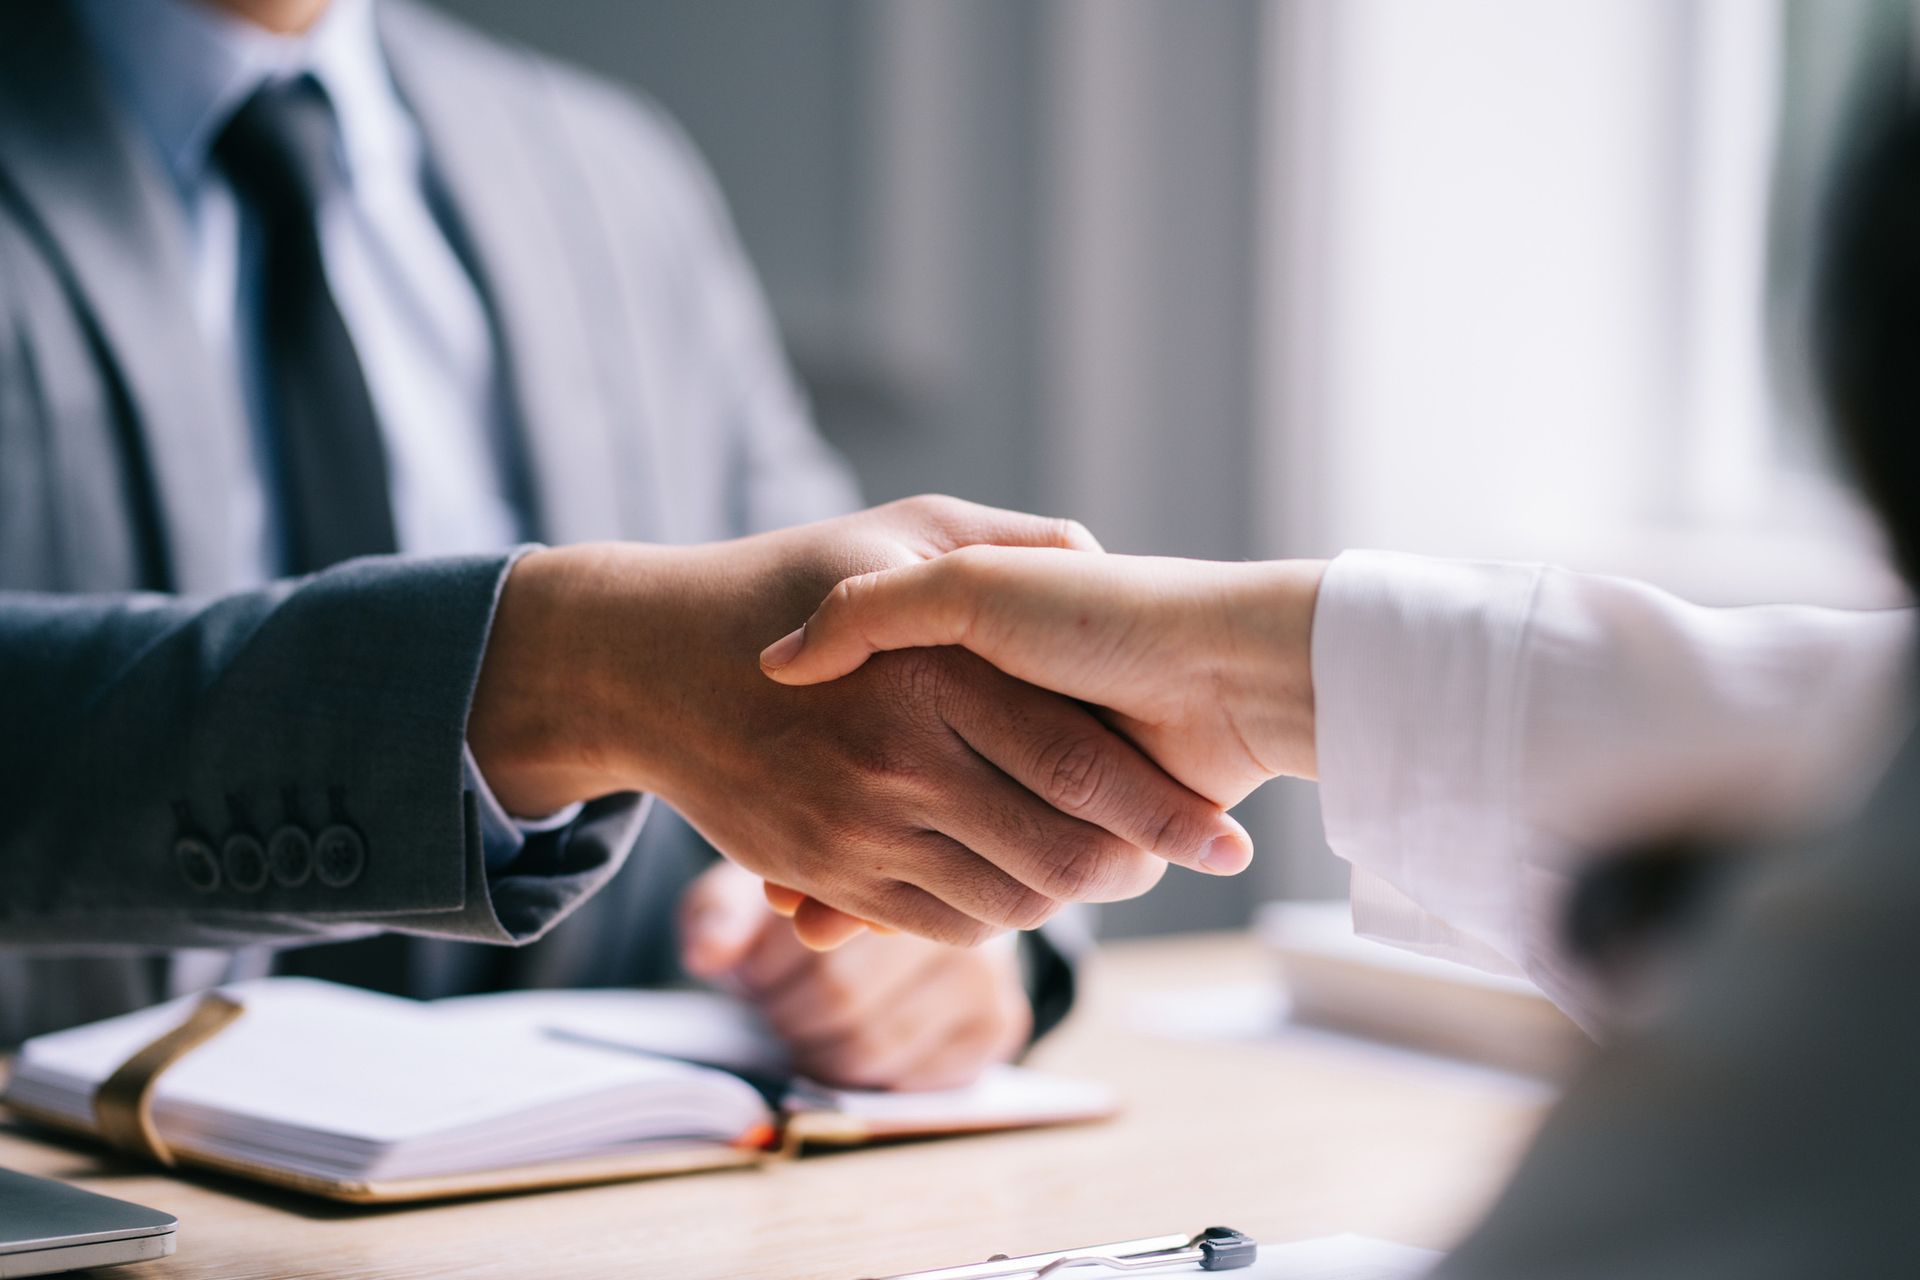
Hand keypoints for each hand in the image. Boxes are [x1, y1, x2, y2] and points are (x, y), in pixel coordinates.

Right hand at [467, 498, 1253, 946]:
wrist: (644, 662)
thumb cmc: (780, 575)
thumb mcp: (895, 525)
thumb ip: (1002, 540)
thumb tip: (1096, 552)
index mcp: (932, 672)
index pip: (1076, 761)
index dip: (1156, 806)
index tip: (1217, 833)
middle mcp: (896, 759)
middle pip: (1055, 852)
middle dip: (1128, 869)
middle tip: (1163, 861)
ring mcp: (855, 826)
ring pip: (1005, 901)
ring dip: (1066, 898)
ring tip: (1103, 871)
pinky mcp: (824, 872)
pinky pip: (939, 925)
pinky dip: (994, 918)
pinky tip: (1018, 883)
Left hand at [680, 861, 1030, 1089]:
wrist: (914, 884)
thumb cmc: (827, 882)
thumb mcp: (766, 875)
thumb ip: (725, 908)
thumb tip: (707, 957)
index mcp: (904, 862)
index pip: (818, 954)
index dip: (768, 980)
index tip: (748, 976)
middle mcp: (959, 910)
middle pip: (844, 1005)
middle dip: (788, 1018)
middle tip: (769, 1007)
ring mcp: (993, 968)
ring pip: (875, 1048)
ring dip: (818, 1052)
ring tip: (800, 1022)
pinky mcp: (1002, 1020)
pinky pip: (916, 1077)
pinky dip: (868, 1074)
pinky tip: (849, 1041)